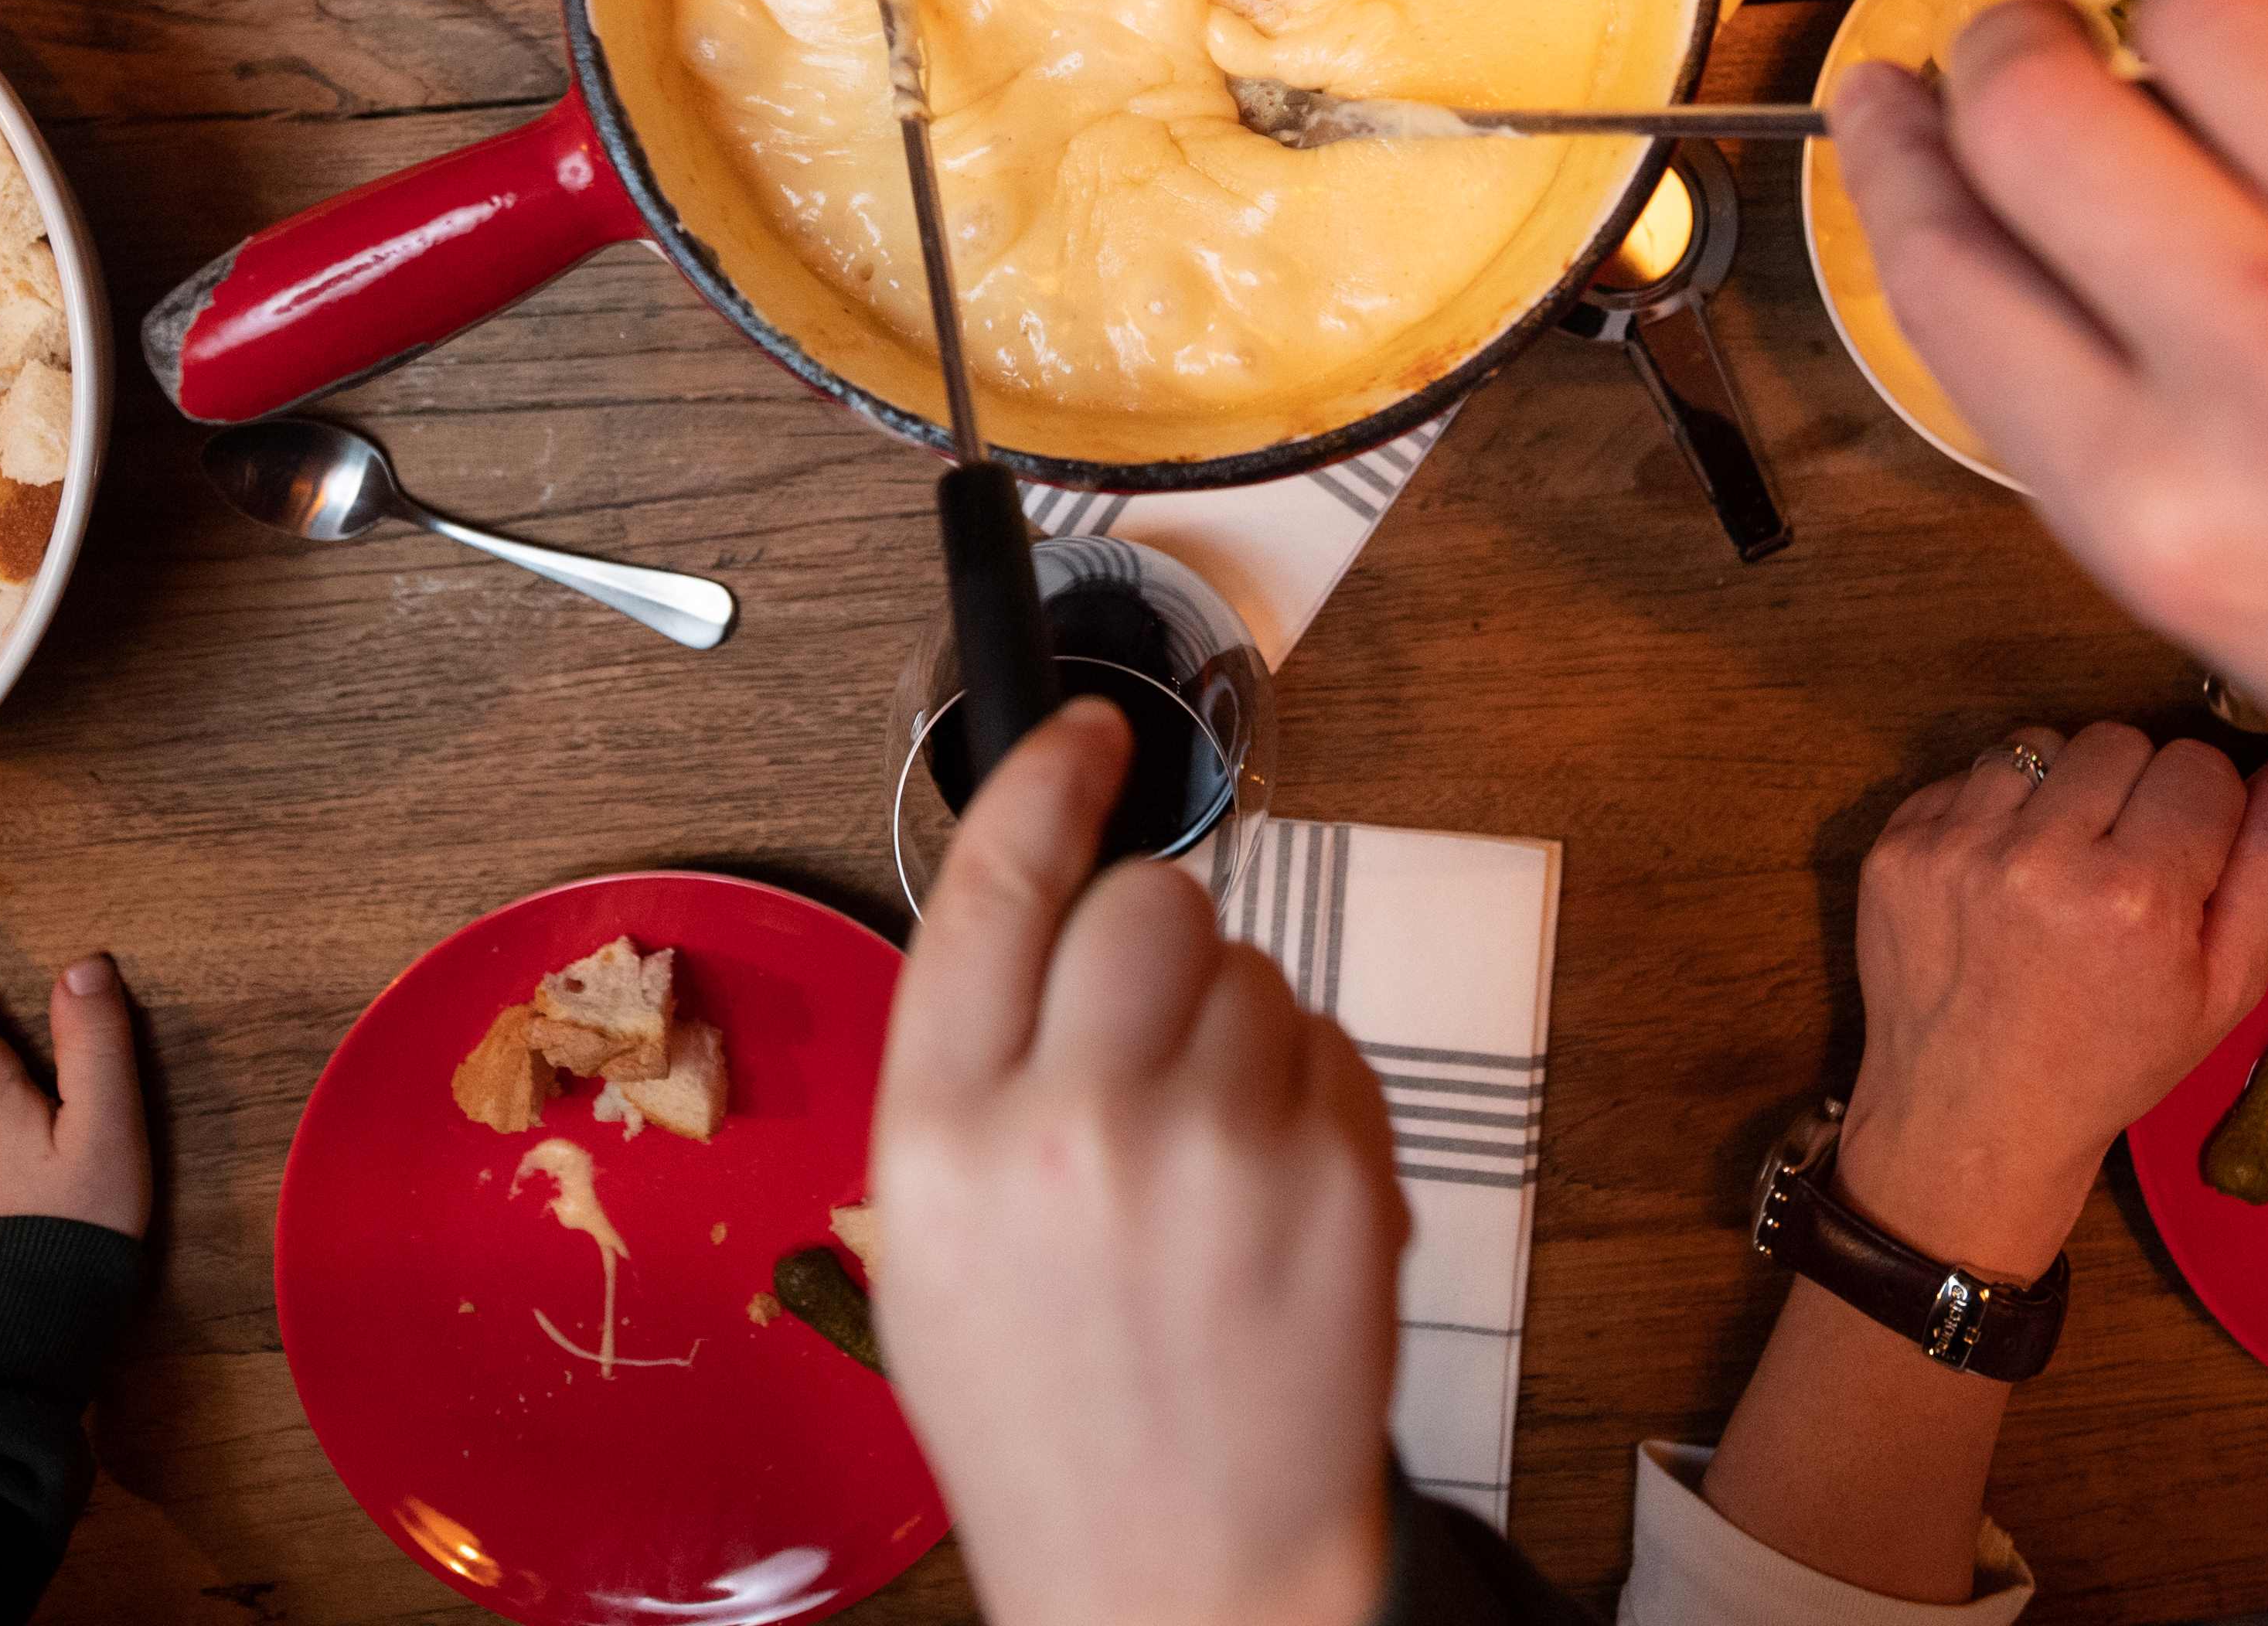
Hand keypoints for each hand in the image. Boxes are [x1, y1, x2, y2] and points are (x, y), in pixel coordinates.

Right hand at [872, 701, 1404, 1625]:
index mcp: (942, 1135)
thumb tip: (1051, 888)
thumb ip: (974, 1062)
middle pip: (1149, 899)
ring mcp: (1221, 1153)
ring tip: (1203, 1172)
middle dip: (1155, 943)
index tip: (1089, 727)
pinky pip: (1331, 1052)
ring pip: (1254, 972)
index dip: (1048, 776)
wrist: (1176, 1573)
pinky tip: (1265, 1212)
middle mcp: (1075, 1126)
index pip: (999, 881)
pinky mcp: (1340, 1181)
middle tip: (1145, 1041)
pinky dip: (1306, 1104)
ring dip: (1235, 1034)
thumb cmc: (1046, 1412)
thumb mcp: (927, 1240)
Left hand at [1838, 722, 2267, 1274]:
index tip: (2184, 866)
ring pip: (2040, 743)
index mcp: (2135, 895)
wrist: (1972, 1121)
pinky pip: (1969, 774)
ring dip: (2059, 794)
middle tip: (2121, 871)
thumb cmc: (2112, 1060)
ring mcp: (1956, 846)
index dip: (2203, 813)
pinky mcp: (1897, 845)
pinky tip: (2000, 884)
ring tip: (2058, 874)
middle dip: (2133, 794)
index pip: (2199, 764)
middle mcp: (2039, 857)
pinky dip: (1994, 814)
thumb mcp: (2225, 986)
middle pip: (2119, 740)